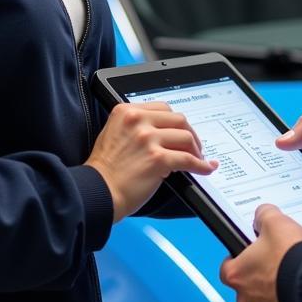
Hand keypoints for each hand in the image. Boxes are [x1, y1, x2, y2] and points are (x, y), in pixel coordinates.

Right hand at [86, 102, 217, 220]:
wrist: (97, 192)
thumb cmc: (105, 170)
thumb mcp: (114, 134)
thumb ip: (136, 126)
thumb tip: (164, 132)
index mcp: (126, 111)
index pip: (162, 108)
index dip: (176, 121)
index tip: (181, 131)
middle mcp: (137, 120)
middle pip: (178, 119)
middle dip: (190, 133)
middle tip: (195, 146)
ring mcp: (147, 138)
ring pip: (185, 137)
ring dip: (196, 150)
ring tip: (198, 159)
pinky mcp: (157, 159)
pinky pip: (187, 159)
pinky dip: (200, 165)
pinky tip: (205, 169)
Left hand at [219, 205, 301, 301]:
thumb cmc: (291, 259)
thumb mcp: (275, 222)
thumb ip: (263, 215)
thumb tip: (261, 215)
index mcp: (237, 274)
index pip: (226, 268)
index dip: (236, 259)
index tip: (246, 254)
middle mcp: (245, 300)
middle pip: (245, 288)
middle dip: (257, 277)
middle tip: (273, 264)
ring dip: (271, 295)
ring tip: (287, 279)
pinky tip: (296, 294)